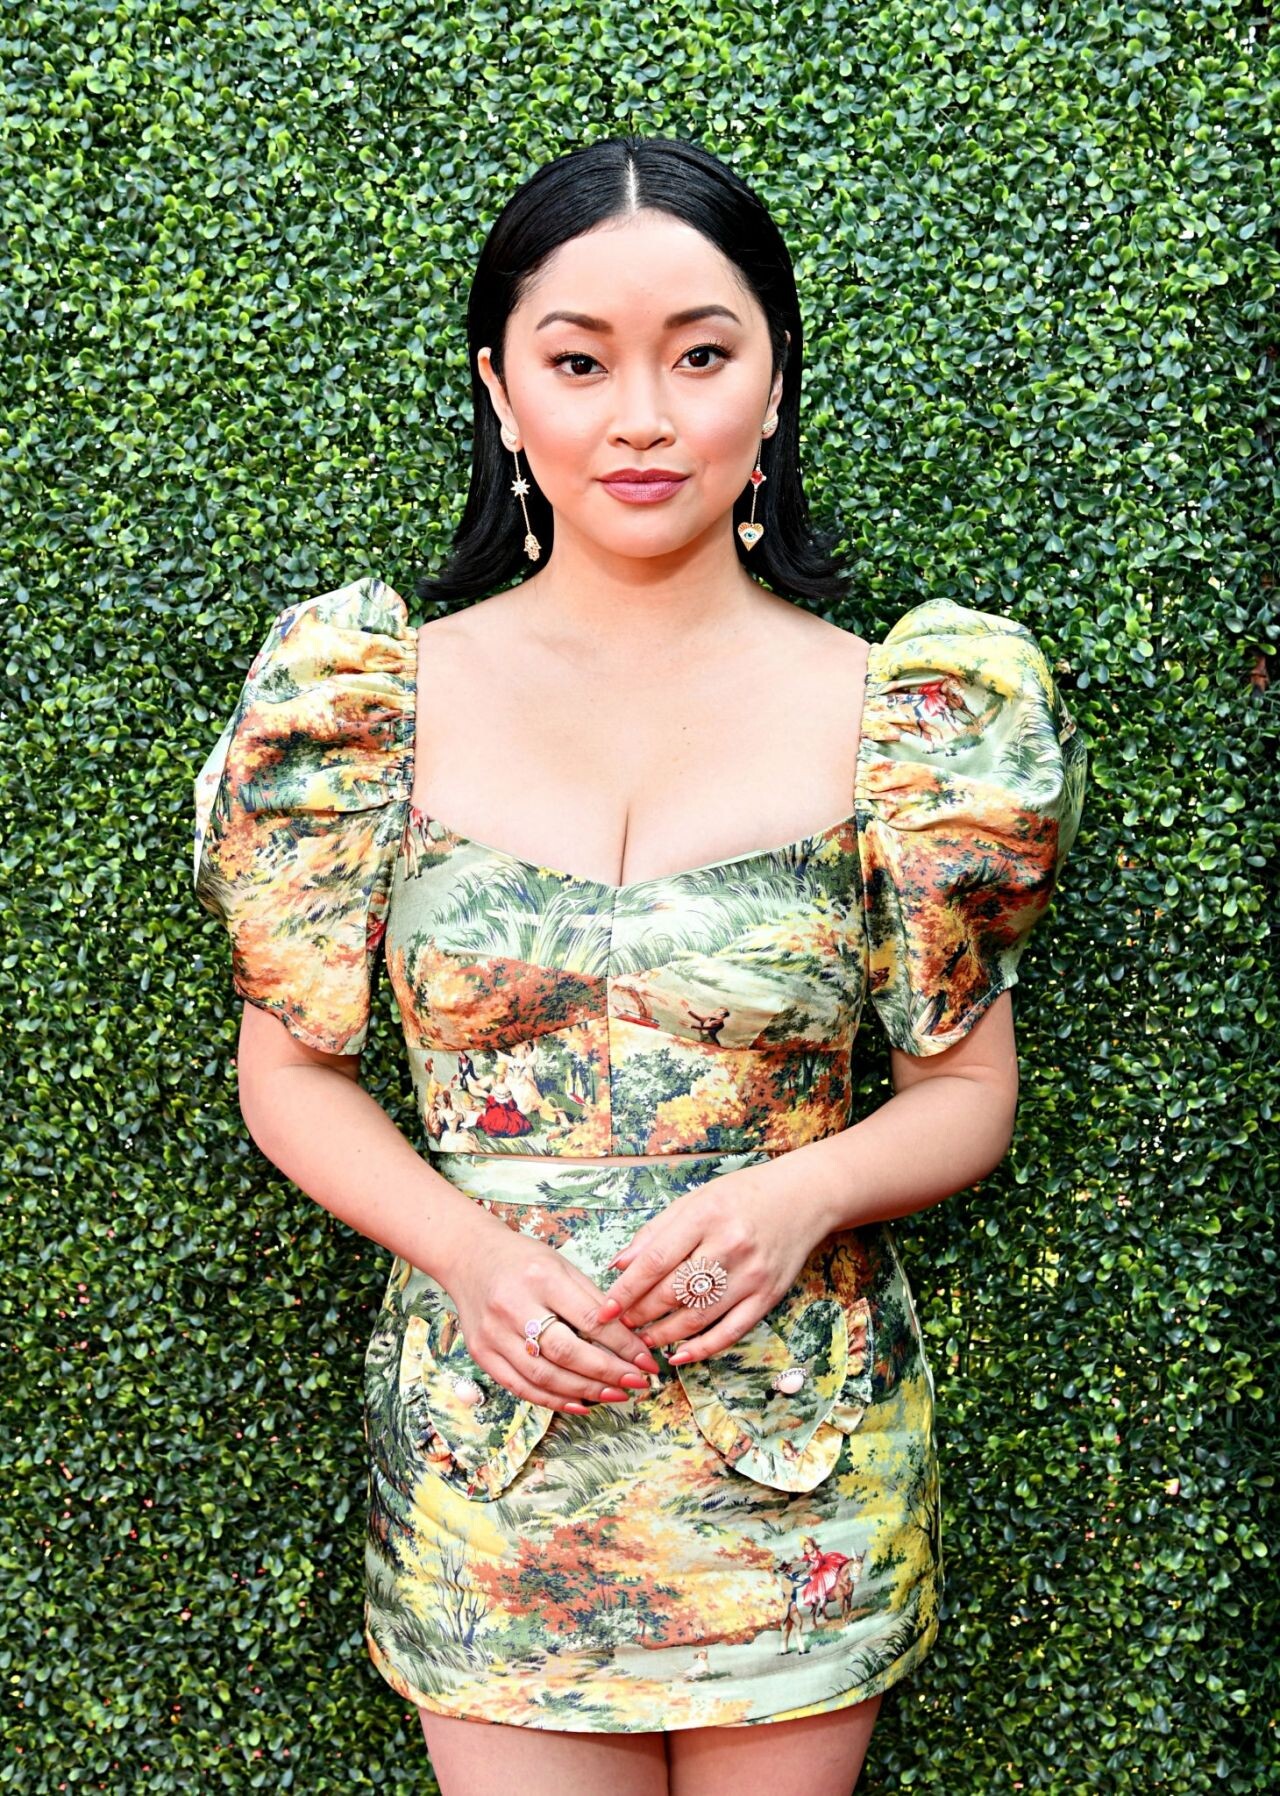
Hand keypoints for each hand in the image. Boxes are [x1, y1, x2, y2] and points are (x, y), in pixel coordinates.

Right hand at [447, 1219, 661, 1414]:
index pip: (589, 1319)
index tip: (647, 1361)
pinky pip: (521, 1386)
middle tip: (637, 1383)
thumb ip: (591, 1300)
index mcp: (541, 1277)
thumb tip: (629, 1338)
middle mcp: (513, 1306)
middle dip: (607, 1373)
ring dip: (585, 1391)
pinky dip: (553, 1400)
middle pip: (566, 1352)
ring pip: (544, 1375)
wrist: (469, 1256)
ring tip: (615, 1395)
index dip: (622, 1344)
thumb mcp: (561, 1265)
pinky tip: (580, 1403)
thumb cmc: (523, 1259)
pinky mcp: (481, 1354)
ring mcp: (493, 1333)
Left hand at [593, 1164, 830, 1365]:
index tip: (604, 1309)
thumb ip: (655, 1233)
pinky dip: (702, 1348)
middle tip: (621, 1324)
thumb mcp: (695, 1200)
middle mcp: (729, 1245)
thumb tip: (618, 1266)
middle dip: (640, 1314)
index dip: (626, 1289)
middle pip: (673, 1291)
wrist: (804, 1197)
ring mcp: (751, 1274)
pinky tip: (679, 1355)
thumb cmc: (742, 1196)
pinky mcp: (768, 1296)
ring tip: (643, 1339)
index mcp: (705, 1216)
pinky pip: (730, 1331)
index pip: (655, 1260)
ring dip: (664, 1334)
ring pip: (698, 1316)